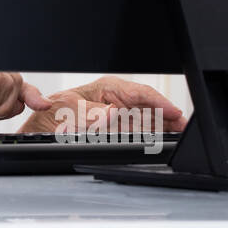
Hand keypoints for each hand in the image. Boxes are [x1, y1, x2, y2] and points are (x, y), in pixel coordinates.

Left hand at [19, 76, 187, 134]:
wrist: (41, 130)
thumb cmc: (53, 114)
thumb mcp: (70, 111)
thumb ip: (93, 114)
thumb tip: (113, 113)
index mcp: (107, 89)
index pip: (140, 93)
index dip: (160, 103)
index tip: (175, 113)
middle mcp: (116, 100)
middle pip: (150, 107)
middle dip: (169, 116)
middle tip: (186, 127)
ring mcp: (119, 114)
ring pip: (149, 120)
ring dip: (165, 126)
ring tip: (182, 133)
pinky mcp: (118, 128)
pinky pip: (140, 130)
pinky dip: (155, 134)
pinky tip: (166, 138)